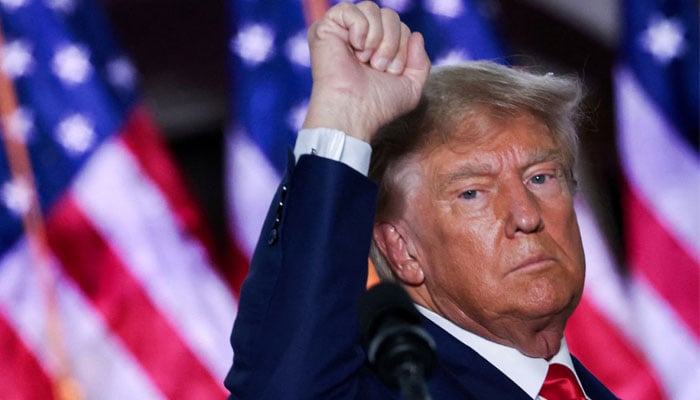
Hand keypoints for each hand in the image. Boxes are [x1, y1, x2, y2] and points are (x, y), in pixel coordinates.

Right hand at [302, 1, 430, 141]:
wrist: (355, 111)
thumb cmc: (379, 104)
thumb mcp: (411, 86)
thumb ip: (421, 62)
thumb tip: (416, 35)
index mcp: (377, 48)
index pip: (401, 26)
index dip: (403, 46)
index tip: (391, 71)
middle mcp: (359, 37)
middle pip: (389, 14)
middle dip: (392, 41)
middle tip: (379, 66)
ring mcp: (341, 32)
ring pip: (372, 8)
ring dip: (377, 37)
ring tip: (366, 60)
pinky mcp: (324, 28)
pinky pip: (349, 8)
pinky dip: (359, 28)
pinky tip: (354, 48)